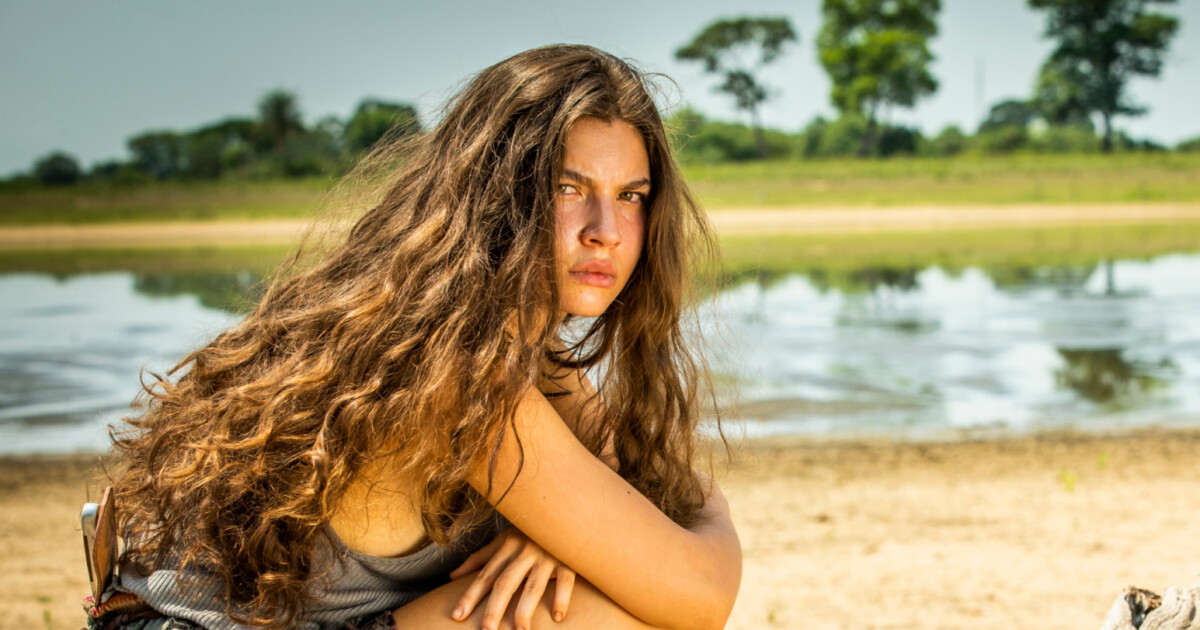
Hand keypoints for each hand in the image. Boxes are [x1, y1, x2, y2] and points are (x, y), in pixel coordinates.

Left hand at [449, 528, 576, 629]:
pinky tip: (557, 617)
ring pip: (533, 586)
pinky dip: (561, 597)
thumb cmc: (530, 532)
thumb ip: (480, 558)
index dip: (470, 595)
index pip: (485, 576)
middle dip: (494, 608)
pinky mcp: (568, 559)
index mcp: (507, 548)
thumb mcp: (503, 540)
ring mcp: (546, 556)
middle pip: (505, 583)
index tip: (457, 616)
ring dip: (525, 609)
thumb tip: (452, 576)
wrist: (564, 513)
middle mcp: (524, 552)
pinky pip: (565, 580)